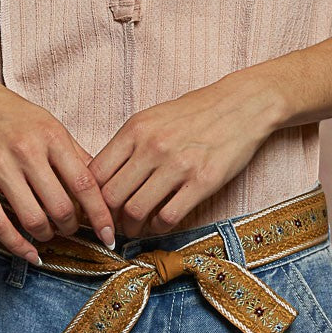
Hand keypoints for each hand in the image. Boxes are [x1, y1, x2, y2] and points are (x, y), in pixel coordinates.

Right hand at [0, 65, 116, 261]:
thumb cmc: (12, 114)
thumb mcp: (49, 124)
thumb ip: (74, 154)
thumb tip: (101, 185)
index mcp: (51, 136)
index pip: (84, 183)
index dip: (100, 214)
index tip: (109, 235)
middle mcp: (26, 151)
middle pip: (60, 207)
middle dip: (71, 227)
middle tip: (72, 228)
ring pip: (31, 219)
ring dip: (47, 235)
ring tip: (49, 233)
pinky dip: (17, 246)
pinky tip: (29, 253)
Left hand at [86, 71, 277, 238]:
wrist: (242, 104)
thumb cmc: (195, 112)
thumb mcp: (153, 117)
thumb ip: (128, 145)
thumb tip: (101, 178)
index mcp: (136, 128)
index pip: (95, 173)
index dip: (90, 197)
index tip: (95, 207)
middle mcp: (153, 146)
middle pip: (111, 197)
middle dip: (108, 217)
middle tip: (114, 224)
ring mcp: (178, 165)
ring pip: (136, 211)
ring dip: (132, 227)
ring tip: (136, 228)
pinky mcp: (203, 182)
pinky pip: (168, 217)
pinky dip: (159, 227)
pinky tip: (160, 223)